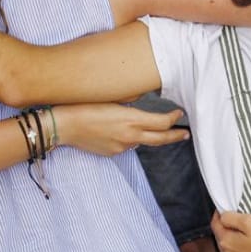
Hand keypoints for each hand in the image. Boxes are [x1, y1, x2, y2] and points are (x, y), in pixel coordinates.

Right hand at [52, 104, 188, 156]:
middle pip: (161, 139)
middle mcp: (130, 135)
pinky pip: (127, 145)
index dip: (174, 119)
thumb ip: (131, 102)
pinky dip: (129, 138)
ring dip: (148, 135)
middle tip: (185, 133)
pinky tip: (119, 130)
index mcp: (132, 119)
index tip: (179, 114)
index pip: (163, 122)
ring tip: (149, 127)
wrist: (65, 125)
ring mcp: (122, 146)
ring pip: (142, 141)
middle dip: (175, 136)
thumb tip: (144, 99)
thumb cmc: (85, 106)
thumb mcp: (112, 98)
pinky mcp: (112, 153)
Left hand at [212, 211, 250, 251]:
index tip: (223, 211)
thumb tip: (221, 217)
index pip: (216, 226)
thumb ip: (231, 218)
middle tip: (242, 228)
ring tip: (249, 243)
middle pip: (223, 242)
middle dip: (228, 233)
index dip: (219, 217)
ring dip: (235, 249)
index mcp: (227, 243)